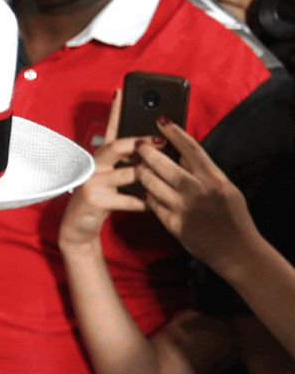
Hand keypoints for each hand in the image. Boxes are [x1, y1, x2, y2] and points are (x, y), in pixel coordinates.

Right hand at [58, 91, 147, 250]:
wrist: (78, 227)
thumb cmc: (100, 200)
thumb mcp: (111, 178)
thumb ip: (126, 164)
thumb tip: (153, 151)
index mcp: (99, 157)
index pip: (109, 130)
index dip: (115, 110)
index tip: (121, 92)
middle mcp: (93, 165)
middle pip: (118, 146)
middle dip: (141, 143)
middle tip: (160, 140)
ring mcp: (92, 181)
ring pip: (129, 173)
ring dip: (149, 177)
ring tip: (164, 179)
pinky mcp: (94, 199)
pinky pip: (128, 199)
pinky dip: (144, 203)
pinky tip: (151, 204)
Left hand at [134, 116, 258, 270]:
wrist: (237, 251)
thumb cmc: (233, 218)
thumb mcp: (226, 189)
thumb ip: (205, 171)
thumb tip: (182, 153)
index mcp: (214, 179)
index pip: (191, 149)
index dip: (174, 133)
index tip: (161, 121)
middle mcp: (198, 191)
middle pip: (165, 165)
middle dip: (147, 153)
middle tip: (137, 145)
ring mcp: (184, 209)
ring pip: (153, 184)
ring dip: (141, 173)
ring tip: (136, 167)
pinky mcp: (174, 225)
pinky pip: (153, 205)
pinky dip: (147, 197)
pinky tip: (142, 191)